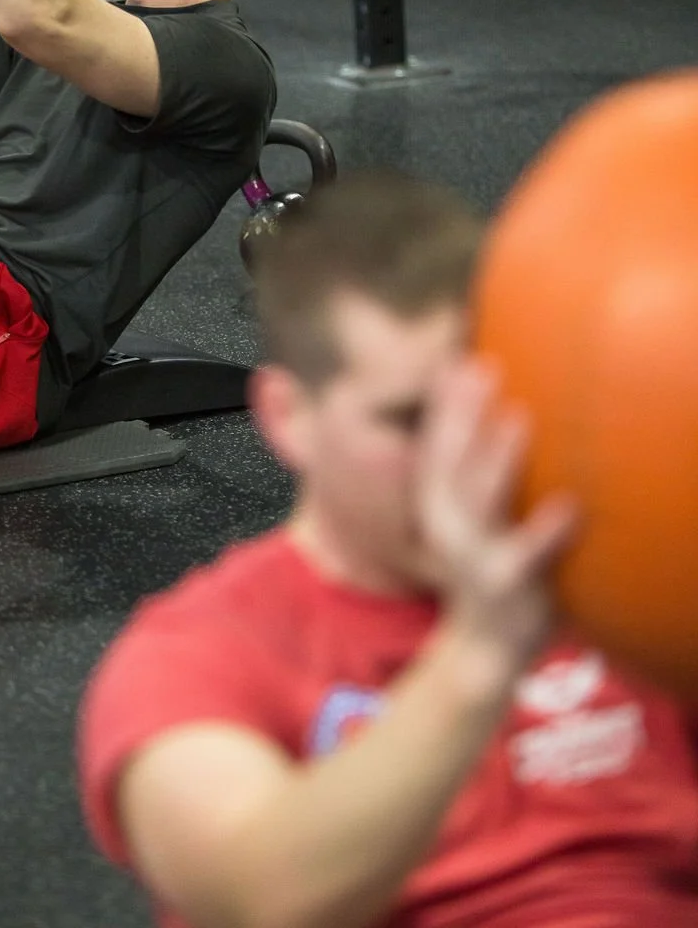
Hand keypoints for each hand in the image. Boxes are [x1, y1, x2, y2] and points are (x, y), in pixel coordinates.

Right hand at [415, 360, 578, 680]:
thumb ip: (476, 473)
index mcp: (436, 502)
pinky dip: (546, 529)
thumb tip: (500, 413)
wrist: (485, 646)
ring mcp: (471, 554)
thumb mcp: (469, 517)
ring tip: (520, 418)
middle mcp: (444, 524)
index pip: (435, 443)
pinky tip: (570, 505)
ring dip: (498, 456)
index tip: (458, 358)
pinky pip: (525, 553)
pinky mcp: (503, 583)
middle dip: (461, 412)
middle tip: (484, 367)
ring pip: (480, 498)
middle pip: (447, 459)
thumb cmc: (489, 564)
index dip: (444, 402)